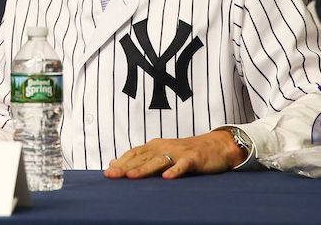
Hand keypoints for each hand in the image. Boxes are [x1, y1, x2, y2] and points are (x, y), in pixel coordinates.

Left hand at [103, 130, 245, 179]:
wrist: (216, 145)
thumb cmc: (185, 152)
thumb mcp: (162, 153)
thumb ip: (141, 158)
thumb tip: (115, 164)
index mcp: (154, 146)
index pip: (133, 153)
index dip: (120, 162)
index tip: (107, 172)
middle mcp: (163, 147)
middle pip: (141, 157)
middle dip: (125, 167)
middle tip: (111, 175)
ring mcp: (178, 152)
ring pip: (158, 161)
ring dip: (144, 169)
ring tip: (131, 177)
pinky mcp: (193, 159)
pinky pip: (183, 165)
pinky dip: (175, 171)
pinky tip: (167, 178)